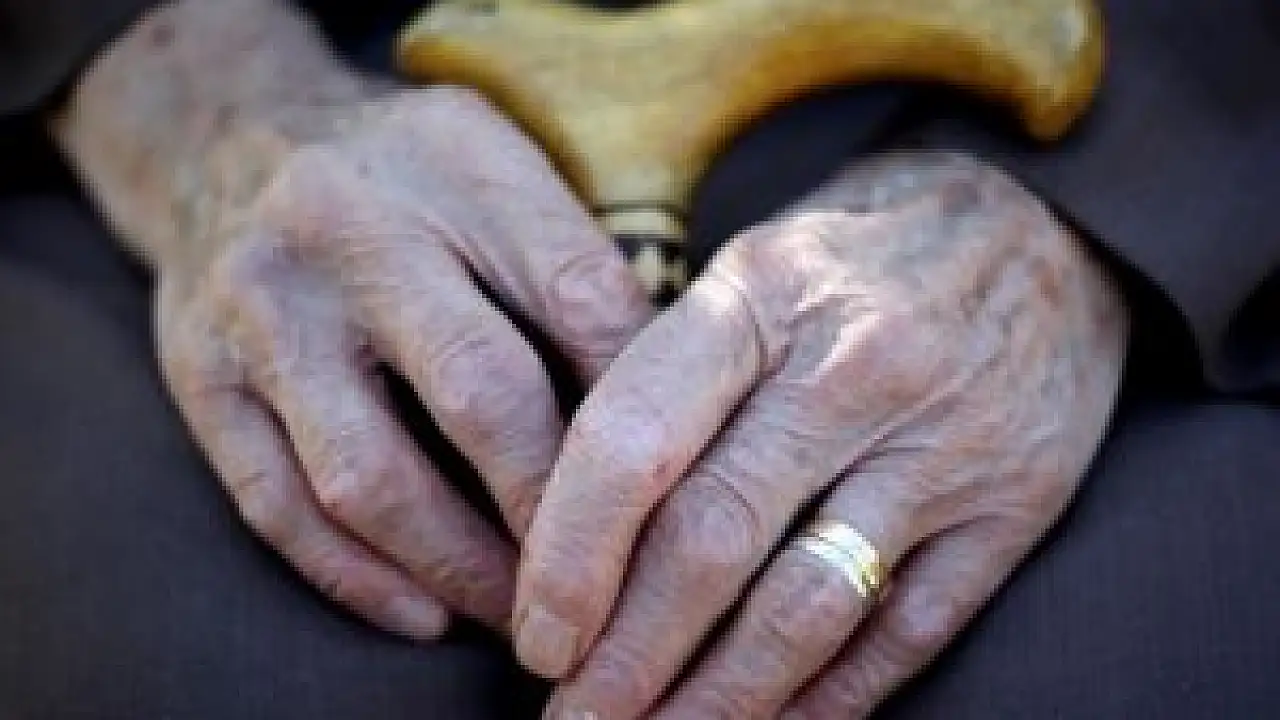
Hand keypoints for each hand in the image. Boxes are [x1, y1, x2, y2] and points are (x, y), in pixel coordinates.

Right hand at [151, 86, 650, 639]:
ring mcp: (264, 310)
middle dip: (553, 506)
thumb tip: (660, 409)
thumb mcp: (498, 163)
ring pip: (369, 477)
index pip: (578, 298)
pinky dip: (359, 579)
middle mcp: (347, 229)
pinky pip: (279, 506)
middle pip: (479, 392)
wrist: (222, 137)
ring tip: (524, 613)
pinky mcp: (202, 379)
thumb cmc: (401, 172)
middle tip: (607, 577)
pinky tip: (426, 612)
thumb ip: (572, 264)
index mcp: (453, 161)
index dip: (637, 408)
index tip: (673, 486)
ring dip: (460, 567)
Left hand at [513, 152, 1127, 717]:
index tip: (536, 632)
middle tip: (571, 718)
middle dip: (624, 657)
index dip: (568, 553)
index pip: (636, 439)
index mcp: (763, 295)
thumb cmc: (866, 248)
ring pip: (804, 611)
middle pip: (711, 544)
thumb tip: (570, 511)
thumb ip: (674, 371)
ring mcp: (942, 450)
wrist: (1050, 227)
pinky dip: (824, 702)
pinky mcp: (1012, 511)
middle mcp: (852, 373)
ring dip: (714, 701)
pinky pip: (905, 635)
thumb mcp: (757, 258)